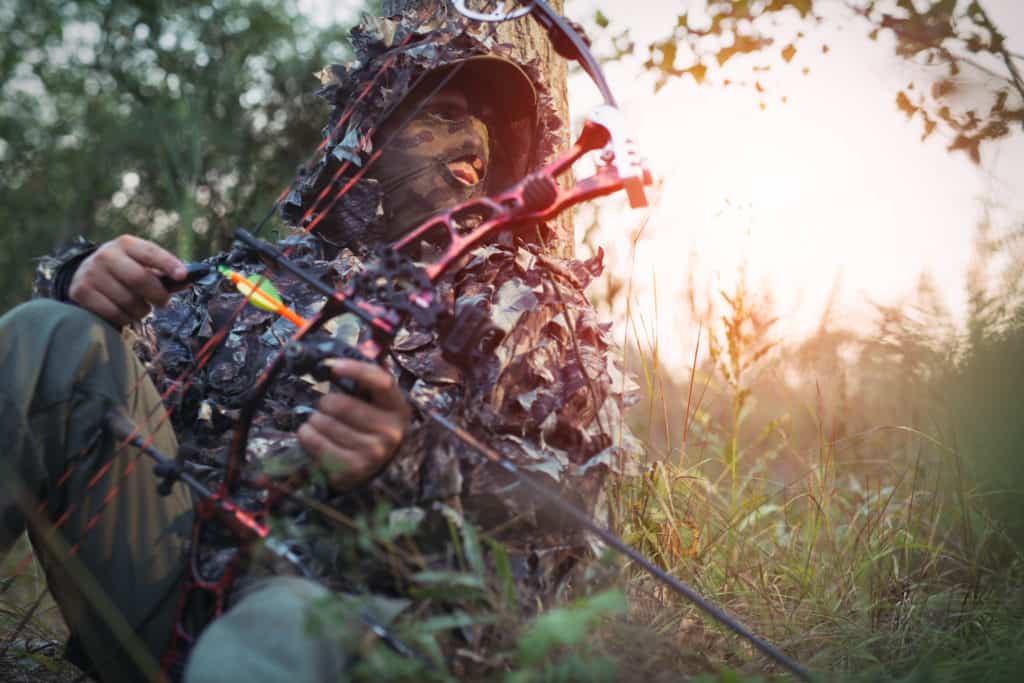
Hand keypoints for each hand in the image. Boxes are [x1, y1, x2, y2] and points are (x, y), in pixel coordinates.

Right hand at [69, 235, 185, 327]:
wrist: (85, 274)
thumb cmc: (124, 271)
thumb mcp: (141, 265)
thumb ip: (164, 272)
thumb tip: (189, 280)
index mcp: (125, 244)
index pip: (150, 252)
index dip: (168, 263)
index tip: (183, 276)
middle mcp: (106, 255)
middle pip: (140, 279)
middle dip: (158, 295)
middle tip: (163, 302)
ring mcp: (91, 273)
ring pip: (129, 301)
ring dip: (141, 310)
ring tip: (139, 306)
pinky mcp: (81, 292)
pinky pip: (114, 313)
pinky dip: (125, 318)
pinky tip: (123, 311)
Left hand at [297, 359, 410, 489]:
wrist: (374, 468)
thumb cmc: (368, 426)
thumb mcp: (375, 405)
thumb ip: (361, 384)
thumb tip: (329, 362)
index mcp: (398, 408)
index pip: (382, 382)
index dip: (357, 370)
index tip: (333, 366)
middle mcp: (391, 432)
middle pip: (342, 404)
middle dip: (324, 401)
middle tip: (324, 405)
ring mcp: (373, 452)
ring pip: (325, 423)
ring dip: (313, 419)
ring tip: (319, 422)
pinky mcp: (353, 468)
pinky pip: (316, 442)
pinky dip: (306, 434)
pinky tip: (311, 434)